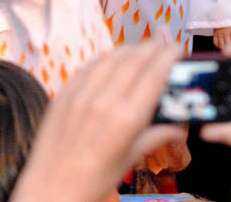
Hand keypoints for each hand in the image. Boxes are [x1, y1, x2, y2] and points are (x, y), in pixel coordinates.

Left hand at [11, 42, 185, 201]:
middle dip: (152, 48)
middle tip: (164, 44)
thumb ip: (156, 136)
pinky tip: (112, 59)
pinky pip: (88, 67)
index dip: (168, 56)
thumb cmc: (94, 180)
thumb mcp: (130, 159)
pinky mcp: (63, 94)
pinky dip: (105, 58)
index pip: (154, 74)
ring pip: (110, 58)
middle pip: (134, 60)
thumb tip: (179, 127)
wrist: (52, 188)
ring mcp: (80, 94)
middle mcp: (103, 100)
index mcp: (126, 118)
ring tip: (142, 48)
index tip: (178, 48)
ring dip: (129, 49)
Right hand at [213, 25, 230, 49]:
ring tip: (227, 49)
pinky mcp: (215, 33)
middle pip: (228, 45)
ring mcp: (220, 33)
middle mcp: (226, 33)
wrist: (221, 12)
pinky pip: (215, 42)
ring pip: (221, 45)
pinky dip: (217, 45)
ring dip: (224, 47)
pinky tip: (220, 45)